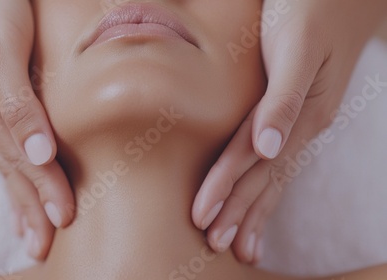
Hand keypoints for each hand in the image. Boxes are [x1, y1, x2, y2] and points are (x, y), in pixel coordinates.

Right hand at [0, 0, 74, 258]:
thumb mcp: (1, 47)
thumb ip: (18, 100)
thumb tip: (39, 152)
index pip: (23, 164)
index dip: (46, 192)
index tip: (66, 220)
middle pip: (10, 175)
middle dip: (31, 211)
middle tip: (45, 249)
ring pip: (6, 166)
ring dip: (21, 200)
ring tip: (31, 233)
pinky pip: (1, 149)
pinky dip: (12, 175)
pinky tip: (15, 185)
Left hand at [191, 0, 386, 263]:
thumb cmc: (312, 9)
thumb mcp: (297, 48)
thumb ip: (282, 99)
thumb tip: (268, 148)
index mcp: (300, 114)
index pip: (253, 164)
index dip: (226, 191)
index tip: (203, 220)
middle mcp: (301, 126)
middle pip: (264, 178)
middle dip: (238, 212)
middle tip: (216, 245)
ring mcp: (301, 122)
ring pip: (273, 175)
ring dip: (255, 209)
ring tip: (241, 242)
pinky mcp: (296, 113)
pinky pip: (279, 158)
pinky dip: (267, 184)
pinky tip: (261, 196)